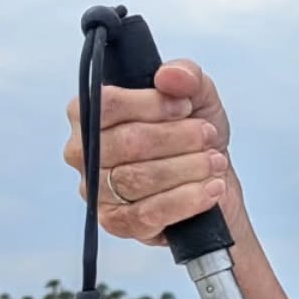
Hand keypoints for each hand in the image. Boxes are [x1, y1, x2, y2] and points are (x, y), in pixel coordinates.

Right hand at [63, 58, 240, 245]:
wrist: (211, 183)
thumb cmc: (192, 139)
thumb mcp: (198, 98)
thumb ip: (186, 76)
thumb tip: (169, 75)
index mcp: (91, 114)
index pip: (108, 103)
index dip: (152, 105)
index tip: (185, 107)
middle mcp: (83, 152)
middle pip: (128, 142)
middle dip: (178, 138)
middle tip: (208, 136)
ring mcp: (97, 190)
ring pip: (139, 178)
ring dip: (188, 168)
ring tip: (215, 162)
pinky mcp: (117, 223)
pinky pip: (149, 213)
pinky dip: (187, 199)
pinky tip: (211, 188)